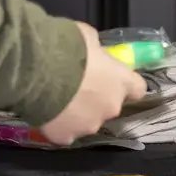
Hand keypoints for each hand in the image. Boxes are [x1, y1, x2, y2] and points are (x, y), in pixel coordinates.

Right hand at [39, 22, 146, 143]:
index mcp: (121, 81)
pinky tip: (46, 114)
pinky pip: (64, 133)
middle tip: (76, 88)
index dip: (124, 85)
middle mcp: (111, 107)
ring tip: (57, 101)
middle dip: (97, 100)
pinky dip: (57, 126)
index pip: (137, 89)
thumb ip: (96, 51)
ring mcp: (89, 125)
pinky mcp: (66, 137)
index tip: (113, 80)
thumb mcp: (88, 38)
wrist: (38, 72)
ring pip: (87, 121)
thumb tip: (93, 53)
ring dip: (77, 114)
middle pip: (110, 106)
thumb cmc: (69, 48)